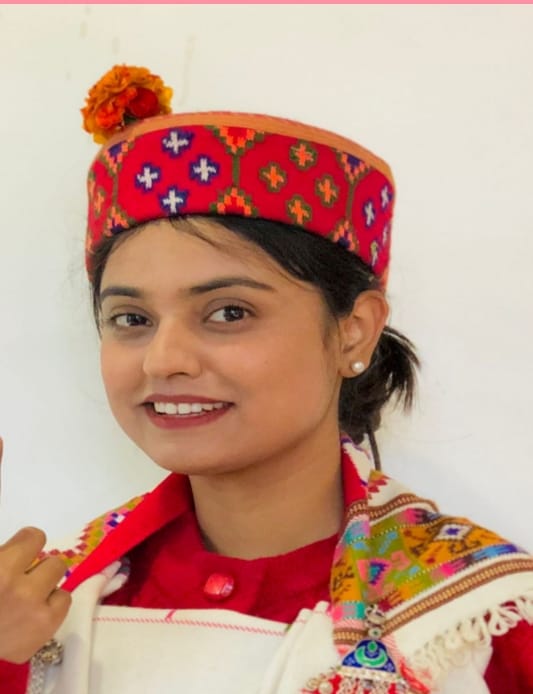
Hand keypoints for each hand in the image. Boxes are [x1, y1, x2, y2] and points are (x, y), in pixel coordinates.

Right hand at [0, 438, 71, 662]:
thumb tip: (2, 439)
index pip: (33, 538)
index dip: (23, 548)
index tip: (13, 559)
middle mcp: (10, 583)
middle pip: (50, 556)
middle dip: (32, 567)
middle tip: (12, 584)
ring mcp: (29, 610)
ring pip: (58, 575)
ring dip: (42, 585)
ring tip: (19, 600)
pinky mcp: (42, 632)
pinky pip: (64, 601)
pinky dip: (49, 609)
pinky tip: (27, 617)